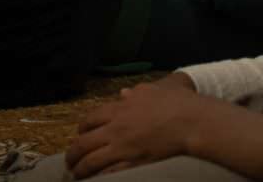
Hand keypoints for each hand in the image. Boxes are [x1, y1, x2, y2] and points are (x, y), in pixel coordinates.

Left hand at [67, 81, 220, 177]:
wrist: (191, 121)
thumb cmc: (176, 102)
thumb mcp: (152, 90)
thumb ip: (135, 93)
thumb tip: (124, 93)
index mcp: (119, 109)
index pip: (90, 119)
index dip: (81, 129)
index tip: (79, 136)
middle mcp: (115, 128)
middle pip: (84, 142)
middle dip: (73, 153)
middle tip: (70, 161)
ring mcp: (123, 147)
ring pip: (92, 160)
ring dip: (80, 169)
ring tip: (76, 175)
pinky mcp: (134, 163)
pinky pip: (110, 173)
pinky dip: (100, 178)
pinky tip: (97, 181)